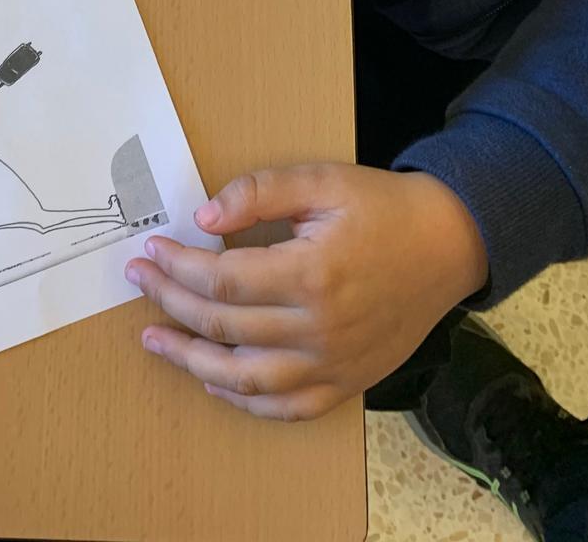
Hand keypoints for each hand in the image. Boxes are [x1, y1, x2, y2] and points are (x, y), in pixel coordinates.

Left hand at [125, 164, 488, 420]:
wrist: (448, 245)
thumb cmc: (382, 208)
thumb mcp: (321, 180)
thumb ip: (258, 192)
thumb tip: (204, 217)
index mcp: (312, 273)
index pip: (222, 279)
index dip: (177, 266)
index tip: (151, 249)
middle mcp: (320, 329)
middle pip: (224, 326)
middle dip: (171, 302)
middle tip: (139, 280)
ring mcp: (334, 364)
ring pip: (246, 380)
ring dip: (191, 361)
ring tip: (155, 338)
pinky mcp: (347, 383)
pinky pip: (286, 407)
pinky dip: (244, 401)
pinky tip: (212, 380)